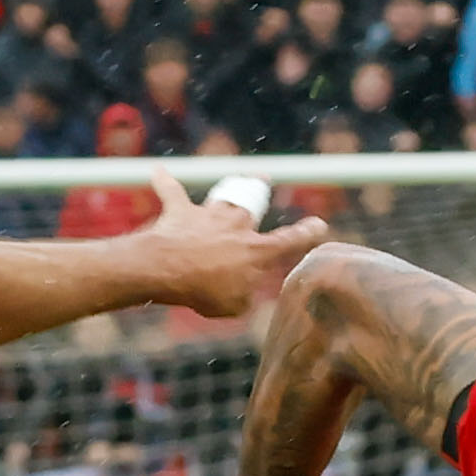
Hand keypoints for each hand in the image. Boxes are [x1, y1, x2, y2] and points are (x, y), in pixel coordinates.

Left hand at [128, 169, 330, 316]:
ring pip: (223, 198)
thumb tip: (241, 292)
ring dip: (227, 193)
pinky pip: (172, 191)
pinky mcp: (180, 211)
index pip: (289, 241)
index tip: (318, 225)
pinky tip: (158, 170)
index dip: (306, 234)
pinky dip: (164, 181)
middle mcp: (237, 224)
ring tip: (231, 185)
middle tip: (262, 182)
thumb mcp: (234, 305)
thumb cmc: (203, 289)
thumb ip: (243, 295)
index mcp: (257, 250)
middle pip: (252, 208)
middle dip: (257, 196)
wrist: (166, 269)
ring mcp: (209, 214)